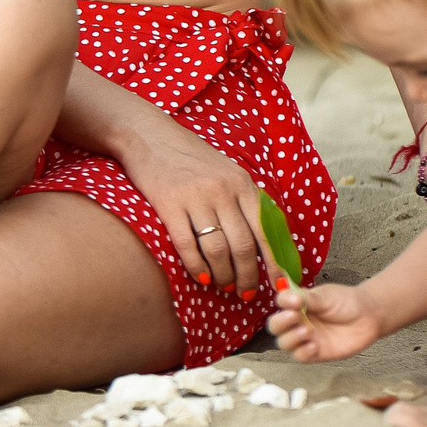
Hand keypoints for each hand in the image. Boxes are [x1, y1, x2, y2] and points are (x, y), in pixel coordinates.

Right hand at [117, 120, 275, 295]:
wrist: (147, 134)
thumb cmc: (189, 156)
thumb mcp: (226, 170)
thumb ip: (243, 200)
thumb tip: (262, 240)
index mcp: (242, 184)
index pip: (265, 231)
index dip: (273, 263)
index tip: (279, 284)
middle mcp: (222, 191)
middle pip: (242, 246)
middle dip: (247, 276)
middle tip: (246, 292)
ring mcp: (195, 198)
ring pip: (217, 250)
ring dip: (223, 275)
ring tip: (223, 285)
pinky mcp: (169, 204)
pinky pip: (187, 245)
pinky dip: (196, 267)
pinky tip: (200, 277)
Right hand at [268, 282, 382, 363]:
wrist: (368, 317)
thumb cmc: (347, 302)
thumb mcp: (326, 296)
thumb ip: (308, 299)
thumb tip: (290, 298)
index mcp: (297, 304)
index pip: (281, 303)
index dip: (283, 302)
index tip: (295, 301)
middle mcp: (298, 321)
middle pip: (276, 327)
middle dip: (281, 323)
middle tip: (294, 317)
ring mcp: (306, 338)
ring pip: (285, 344)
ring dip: (291, 339)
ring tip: (307, 332)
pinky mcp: (316, 353)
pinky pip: (301, 357)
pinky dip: (303, 352)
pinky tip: (314, 346)